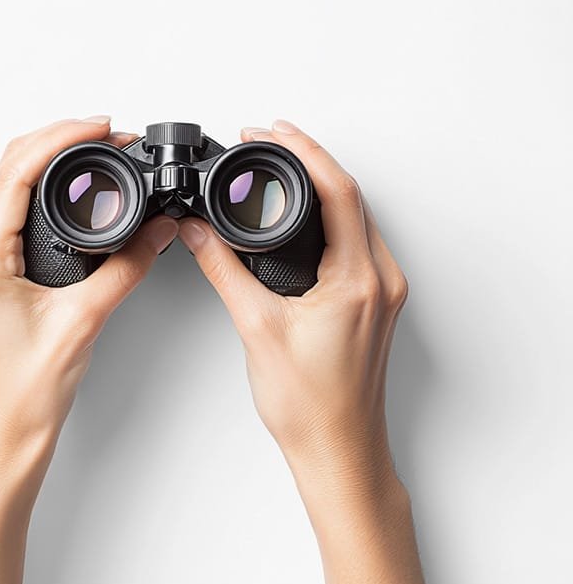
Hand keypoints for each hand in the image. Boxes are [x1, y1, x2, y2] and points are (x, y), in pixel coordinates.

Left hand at [0, 116, 177, 499]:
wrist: (9, 425)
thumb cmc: (29, 387)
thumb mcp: (85, 319)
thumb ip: (129, 265)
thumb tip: (160, 226)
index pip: (17, 169)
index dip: (63, 138)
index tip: (102, 127)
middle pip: (8, 166)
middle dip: (60, 141)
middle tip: (109, 136)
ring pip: (5, 181)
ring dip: (49, 159)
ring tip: (95, 152)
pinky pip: (5, 204)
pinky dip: (38, 184)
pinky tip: (68, 183)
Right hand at [178, 119, 407, 511]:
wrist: (338, 450)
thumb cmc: (310, 405)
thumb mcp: (256, 329)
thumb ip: (224, 271)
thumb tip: (199, 233)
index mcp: (359, 280)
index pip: (339, 191)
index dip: (305, 152)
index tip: (274, 133)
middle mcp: (381, 281)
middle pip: (353, 196)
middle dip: (312, 161)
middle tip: (274, 142)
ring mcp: (383, 293)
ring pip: (359, 219)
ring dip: (324, 187)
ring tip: (286, 169)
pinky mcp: (375, 305)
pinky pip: (359, 243)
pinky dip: (332, 218)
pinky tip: (308, 218)